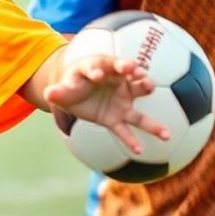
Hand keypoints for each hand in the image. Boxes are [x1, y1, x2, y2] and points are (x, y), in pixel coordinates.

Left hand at [44, 55, 168, 154]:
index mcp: (99, 68)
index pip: (102, 64)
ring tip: (165, 133)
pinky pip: (126, 129)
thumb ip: (58, 91)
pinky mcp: (117, 118)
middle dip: (135, 75)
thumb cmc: (72, 83)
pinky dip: (131, 140)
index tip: (99, 74)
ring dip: (151, 119)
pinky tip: (138, 151)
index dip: (100, 69)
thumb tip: (49, 94)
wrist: (76, 94)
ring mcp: (120, 101)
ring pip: (138, 106)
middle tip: (141, 75)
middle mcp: (116, 82)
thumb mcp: (62, 87)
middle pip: (129, 76)